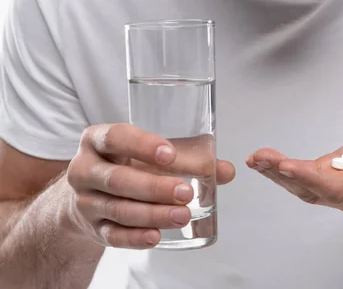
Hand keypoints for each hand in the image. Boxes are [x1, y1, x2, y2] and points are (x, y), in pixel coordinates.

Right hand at [65, 124, 234, 248]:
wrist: (87, 192)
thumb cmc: (125, 163)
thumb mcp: (146, 152)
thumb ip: (187, 157)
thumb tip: (226, 170)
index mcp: (97, 140)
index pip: (115, 137)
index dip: (142, 145)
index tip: (170, 154)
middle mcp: (85, 169)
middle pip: (117, 178)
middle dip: (154, 187)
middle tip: (186, 192)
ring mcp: (85, 201)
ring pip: (118, 209)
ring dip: (152, 214)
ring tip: (182, 215)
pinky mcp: (92, 228)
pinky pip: (112, 236)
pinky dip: (135, 237)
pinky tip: (156, 236)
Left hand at [247, 121, 342, 216]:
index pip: (338, 191)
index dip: (312, 179)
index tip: (289, 166)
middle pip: (313, 190)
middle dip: (285, 175)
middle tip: (262, 160)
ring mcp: (342, 183)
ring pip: (304, 183)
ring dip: (278, 172)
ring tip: (257, 158)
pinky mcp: (336, 169)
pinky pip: (306, 171)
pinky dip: (284, 166)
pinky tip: (268, 158)